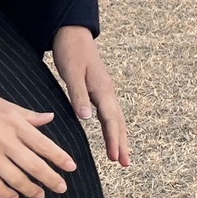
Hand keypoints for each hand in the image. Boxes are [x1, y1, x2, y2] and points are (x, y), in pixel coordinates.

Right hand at [0, 80, 75, 197]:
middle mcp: (4, 141)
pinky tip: (14, 197)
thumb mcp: (1, 101)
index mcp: (14, 123)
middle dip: (51, 179)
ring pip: (16, 179)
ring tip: (40, 195)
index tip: (71, 168)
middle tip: (62, 188)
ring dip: (31, 190)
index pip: (44, 144)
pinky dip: (6, 193)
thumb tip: (49, 118)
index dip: (59, 158)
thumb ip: (26, 114)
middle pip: (34, 166)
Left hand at [53, 25, 129, 166]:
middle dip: (122, 143)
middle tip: (125, 164)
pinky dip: (113, 126)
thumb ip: (78, 95)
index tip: (117, 158)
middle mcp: (108, 92)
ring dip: (119, 137)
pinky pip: (110, 112)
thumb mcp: (71, 73)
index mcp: (102, 90)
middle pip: (118, 122)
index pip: (111, 120)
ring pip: (116, 118)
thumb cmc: (71, 51)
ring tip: (121, 155)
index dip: (114, 140)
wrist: (73, 33)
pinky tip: (112, 133)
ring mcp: (105, 90)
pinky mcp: (100, 89)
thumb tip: (86, 118)